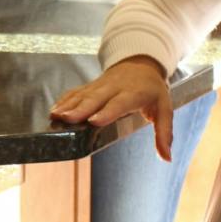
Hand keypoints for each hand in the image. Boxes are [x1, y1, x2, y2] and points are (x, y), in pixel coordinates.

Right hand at [49, 56, 174, 161]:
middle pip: (95, 98)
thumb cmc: (153, 90)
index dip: (106, 111)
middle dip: (80, 108)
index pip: (119, 103)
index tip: (94, 121)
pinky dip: (65, 100)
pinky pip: (76, 92)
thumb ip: (164, 133)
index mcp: (134, 93)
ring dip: (68, 105)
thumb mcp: (165, 109)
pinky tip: (54, 110)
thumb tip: (166, 158)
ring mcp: (101, 85)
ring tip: (55, 115)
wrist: (141, 63)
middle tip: (66, 119)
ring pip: (83, 94)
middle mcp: (114, 88)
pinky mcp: (92, 85)